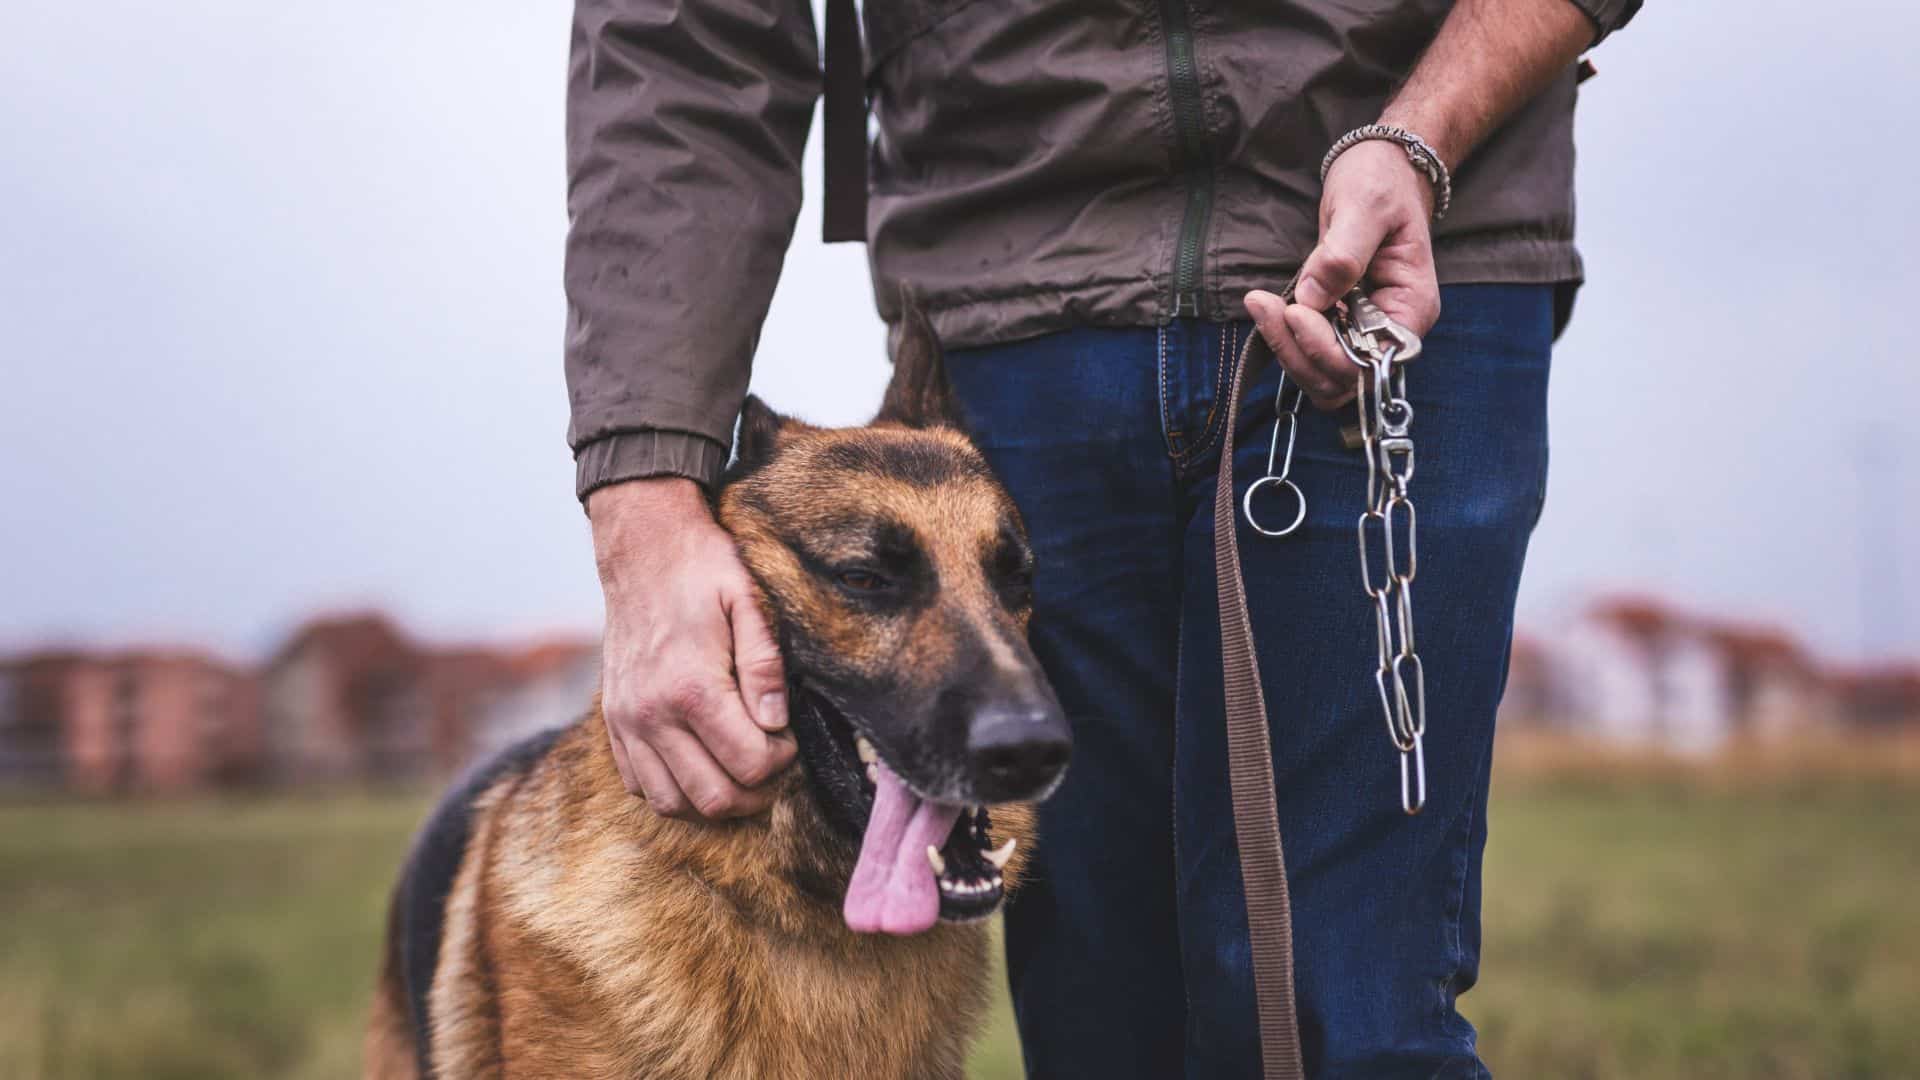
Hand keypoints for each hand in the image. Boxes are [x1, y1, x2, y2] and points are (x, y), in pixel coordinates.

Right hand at [589, 477, 794, 818]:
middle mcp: (653, 714)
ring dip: (715, 798)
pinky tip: (701, 760)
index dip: (782, 761)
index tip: (789, 737)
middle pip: (714, 798)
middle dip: (756, 791)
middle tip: (772, 759)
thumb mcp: (748, 602)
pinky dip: (675, 788)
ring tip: (740, 767)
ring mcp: (627, 722)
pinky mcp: (613, 723)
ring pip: (673, 803)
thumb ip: (765, 665)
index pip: (750, 765)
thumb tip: (775, 723)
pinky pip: (641, 786)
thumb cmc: (703, 571)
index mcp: (692, 688)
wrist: (643, 550)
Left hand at [1245, 138, 1441, 409]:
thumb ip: (1343, 252)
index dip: (1329, 349)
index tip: (1295, 311)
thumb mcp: (1365, 206)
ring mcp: (1363, 330)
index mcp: (1412, 307)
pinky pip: (1310, 354)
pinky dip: (1285, 340)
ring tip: (1260, 305)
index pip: (1372, 360)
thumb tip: (1313, 297)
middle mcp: (1391, 330)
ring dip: (1287, 350)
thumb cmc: (1381, 183)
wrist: (1379, 171)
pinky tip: (1267, 307)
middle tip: (1265, 307)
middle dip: (1299, 352)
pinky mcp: (1338, 323)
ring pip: (1322, 375)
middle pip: (1342, 378)